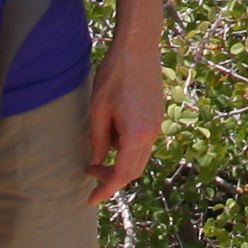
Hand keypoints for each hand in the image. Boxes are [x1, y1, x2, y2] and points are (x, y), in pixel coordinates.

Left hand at [85, 36, 165, 205]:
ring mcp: (158, 124)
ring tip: (99, 147)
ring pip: (140, 156)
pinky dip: (128, 146)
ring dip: (120, 161)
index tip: (91, 200)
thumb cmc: (114, 76)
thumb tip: (98, 162)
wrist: (138, 48)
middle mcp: (152, 133)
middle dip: (112, 177)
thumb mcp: (98, 110)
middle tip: (89, 171)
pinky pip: (144, 141)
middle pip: (134, 170)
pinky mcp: (157, 115)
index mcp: (137, 135)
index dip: (105, 189)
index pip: (121, 174)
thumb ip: (99, 141)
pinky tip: (113, 130)